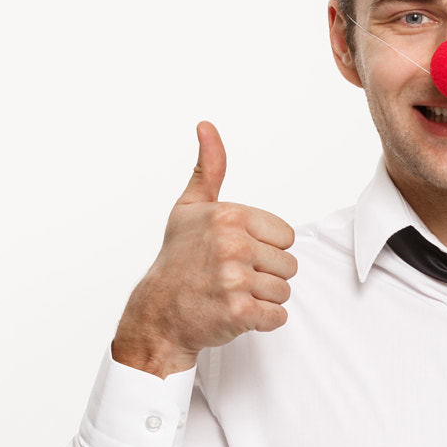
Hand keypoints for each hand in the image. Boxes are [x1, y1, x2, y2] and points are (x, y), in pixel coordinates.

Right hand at [111, 122, 296, 376]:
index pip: (286, 236)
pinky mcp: (239, 311)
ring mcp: (235, 279)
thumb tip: (206, 126)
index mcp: (229, 216)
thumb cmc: (177, 261)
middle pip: (289, 265)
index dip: (264, 249)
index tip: (234, 254)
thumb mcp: (190, 208)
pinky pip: (278, 316)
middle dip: (265, 276)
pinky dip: (262, 321)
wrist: (157, 314)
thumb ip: (209, 168)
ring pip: (284, 292)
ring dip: (263, 299)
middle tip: (231, 278)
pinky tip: (234, 312)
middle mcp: (233, 244)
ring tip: (231, 294)